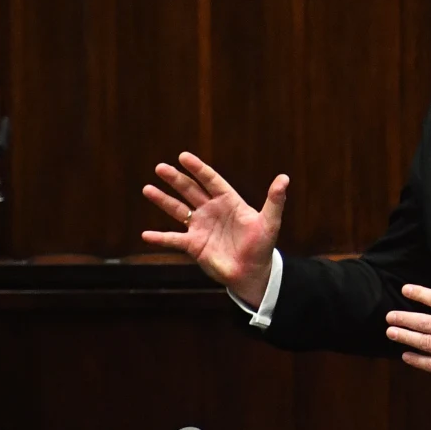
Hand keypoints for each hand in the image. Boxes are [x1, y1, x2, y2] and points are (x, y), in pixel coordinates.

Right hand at [141, 152, 288, 306]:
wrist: (252, 272)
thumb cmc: (262, 246)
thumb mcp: (270, 222)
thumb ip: (275, 200)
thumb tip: (284, 178)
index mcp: (229, 201)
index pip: (211, 181)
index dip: (198, 169)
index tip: (184, 157)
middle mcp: (212, 211)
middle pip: (190, 190)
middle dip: (176, 179)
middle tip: (160, 167)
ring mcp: (201, 227)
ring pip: (178, 210)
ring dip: (163, 200)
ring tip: (147, 188)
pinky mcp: (194, 245)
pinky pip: (174, 239)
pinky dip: (160, 238)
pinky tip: (146, 234)